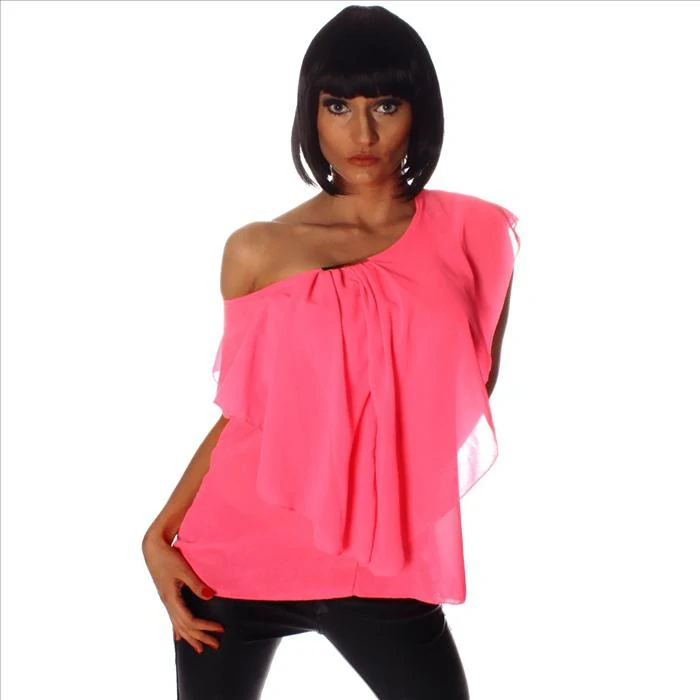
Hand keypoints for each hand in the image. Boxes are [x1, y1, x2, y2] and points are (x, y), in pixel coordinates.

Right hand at [142, 533, 224, 653]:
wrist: (153, 549)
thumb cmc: (168, 557)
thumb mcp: (184, 570)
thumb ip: (196, 584)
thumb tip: (210, 597)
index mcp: (172, 599)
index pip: (190, 621)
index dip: (205, 627)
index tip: (220, 629)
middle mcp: (168, 604)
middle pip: (185, 628)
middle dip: (200, 637)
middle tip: (215, 646)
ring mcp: (166, 602)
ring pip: (178, 626)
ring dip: (190, 637)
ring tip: (200, 648)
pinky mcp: (167, 597)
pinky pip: (173, 619)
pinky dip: (178, 630)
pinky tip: (179, 638)